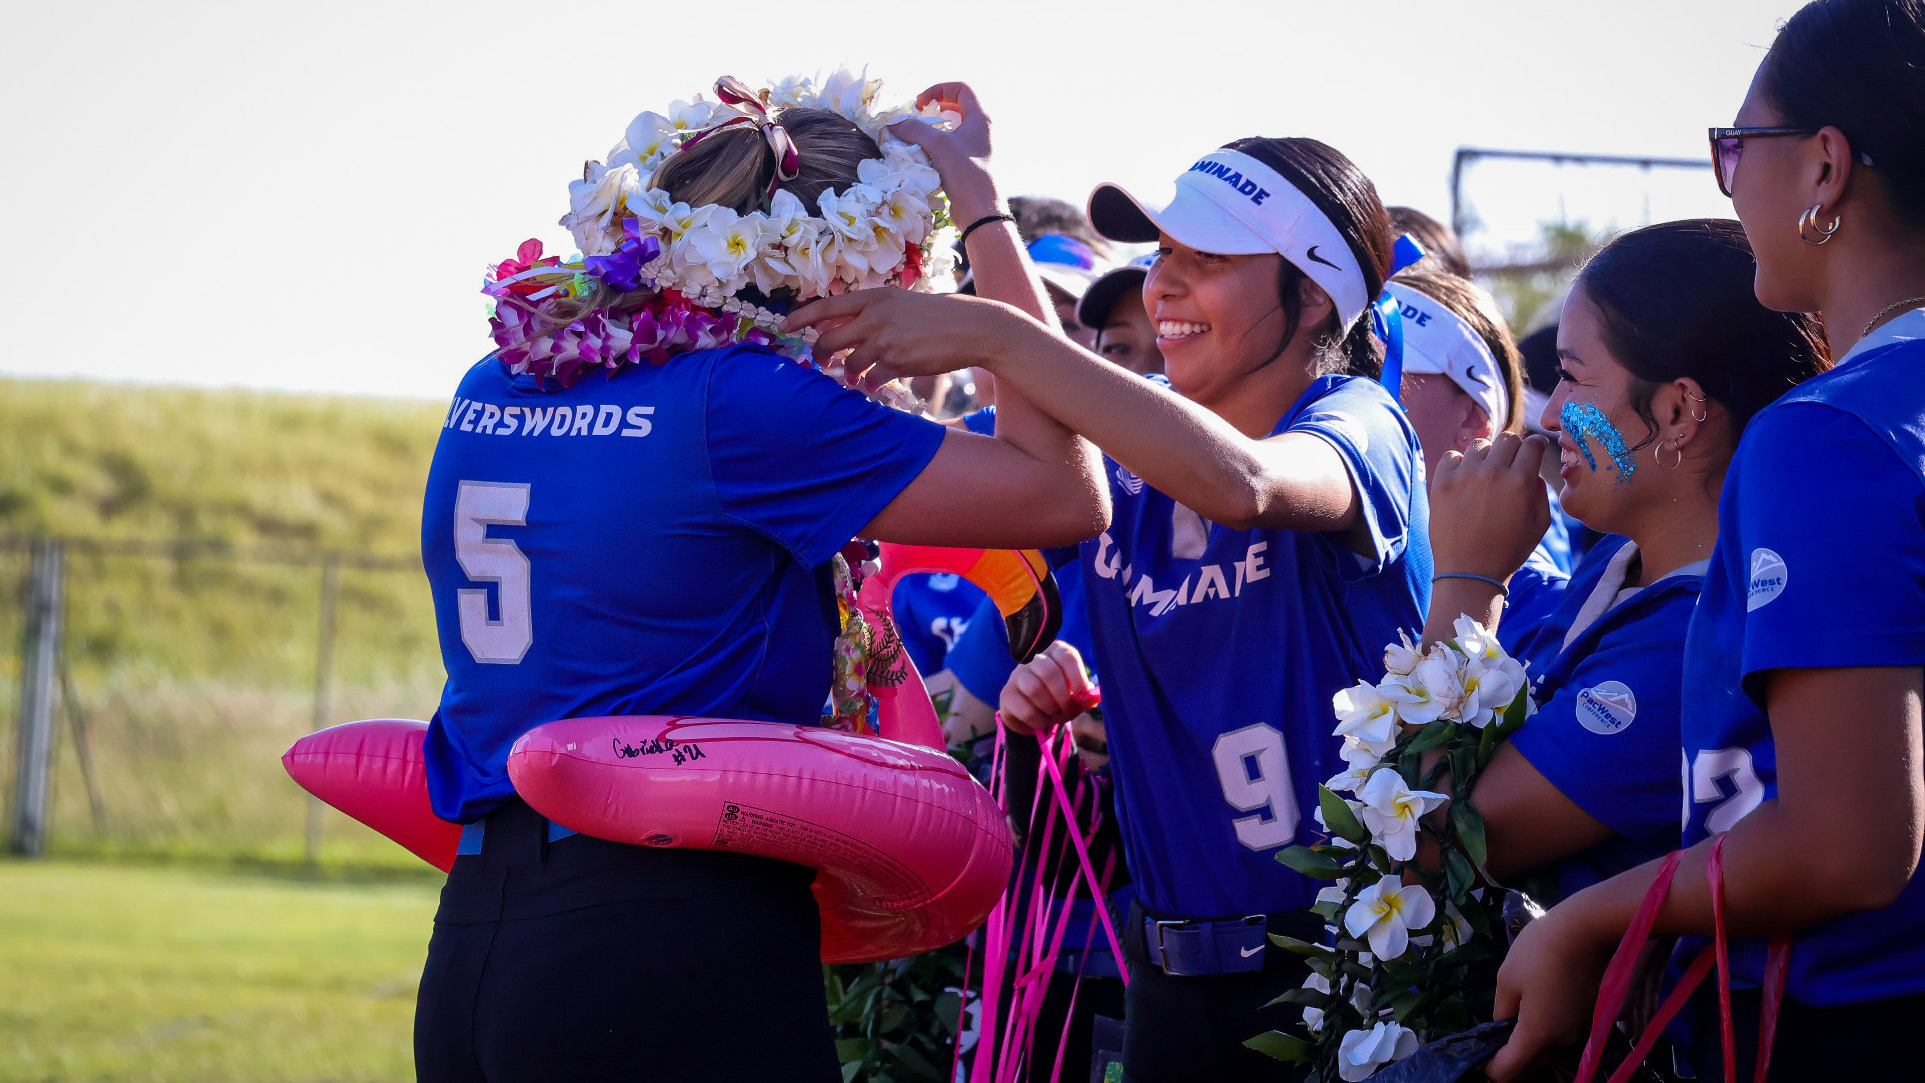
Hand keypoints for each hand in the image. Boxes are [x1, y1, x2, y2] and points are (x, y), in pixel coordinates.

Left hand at [783, 288, 1047, 393]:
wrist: (972, 327)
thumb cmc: (937, 315)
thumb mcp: (900, 303)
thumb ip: (871, 313)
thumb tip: (839, 329)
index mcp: (875, 298)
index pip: (826, 306)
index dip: (801, 316)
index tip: (785, 325)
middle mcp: (875, 317)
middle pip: (829, 340)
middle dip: (820, 356)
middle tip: (820, 364)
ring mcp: (886, 341)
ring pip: (850, 364)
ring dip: (850, 374)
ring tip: (858, 377)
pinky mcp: (898, 363)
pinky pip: (872, 380)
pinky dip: (871, 384)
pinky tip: (877, 383)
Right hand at [889, 82, 997, 221]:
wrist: (980, 212)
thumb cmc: (965, 174)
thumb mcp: (937, 146)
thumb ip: (914, 130)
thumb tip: (892, 125)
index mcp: (981, 118)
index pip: (961, 89)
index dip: (939, 89)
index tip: (921, 103)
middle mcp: (982, 130)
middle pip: (957, 107)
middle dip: (935, 110)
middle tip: (918, 118)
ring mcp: (977, 148)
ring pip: (953, 129)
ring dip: (933, 130)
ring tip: (917, 137)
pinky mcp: (970, 165)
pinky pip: (952, 147)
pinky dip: (937, 147)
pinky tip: (923, 155)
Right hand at [997, 641, 1096, 736]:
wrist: (1032, 715)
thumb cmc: (1058, 699)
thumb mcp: (1074, 696)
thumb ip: (1085, 696)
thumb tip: (1093, 698)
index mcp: (1054, 652)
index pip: (1066, 656)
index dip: (1077, 677)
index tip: (1083, 696)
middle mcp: (1033, 659)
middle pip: (1049, 671)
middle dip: (1063, 696)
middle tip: (1069, 709)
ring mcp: (1016, 675)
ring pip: (1034, 688)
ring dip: (1050, 708)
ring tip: (1056, 715)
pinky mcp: (1007, 694)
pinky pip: (1024, 708)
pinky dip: (1039, 720)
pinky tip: (1043, 722)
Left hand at [1428, 432, 1552, 581]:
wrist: (1469, 572)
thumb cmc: (1508, 551)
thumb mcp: (1540, 524)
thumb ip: (1541, 491)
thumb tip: (1533, 470)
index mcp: (1520, 481)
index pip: (1532, 444)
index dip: (1535, 446)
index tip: (1532, 453)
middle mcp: (1492, 473)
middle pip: (1507, 438)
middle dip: (1512, 449)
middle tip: (1508, 465)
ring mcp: (1464, 476)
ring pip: (1479, 445)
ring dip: (1485, 456)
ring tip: (1483, 476)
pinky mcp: (1441, 483)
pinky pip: (1451, 456)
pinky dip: (1458, 463)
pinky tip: (1463, 480)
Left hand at [1485, 900, 1612, 1081]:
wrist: (1587, 929)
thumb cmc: (1540, 950)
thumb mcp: (1507, 978)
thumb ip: (1502, 1010)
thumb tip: (1502, 1026)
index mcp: (1536, 1036)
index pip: (1507, 1072)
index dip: (1489, 1067)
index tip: (1478, 1051)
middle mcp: (1560, 1042)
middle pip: (1529, 1067)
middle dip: (1507, 1060)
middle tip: (1490, 1039)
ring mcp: (1577, 1031)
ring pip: (1545, 1053)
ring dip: (1526, 1047)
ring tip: (1509, 1022)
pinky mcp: (1586, 1018)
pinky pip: (1559, 1037)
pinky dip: (1544, 1034)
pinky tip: (1533, 1009)